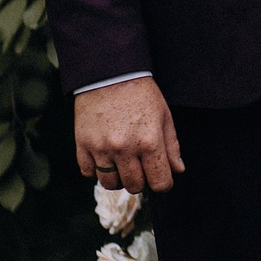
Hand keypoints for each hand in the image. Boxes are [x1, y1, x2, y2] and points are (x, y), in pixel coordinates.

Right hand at [75, 76, 184, 193]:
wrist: (109, 74)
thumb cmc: (141, 94)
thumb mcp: (164, 116)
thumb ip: (172, 146)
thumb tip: (177, 170)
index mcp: (149, 142)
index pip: (160, 183)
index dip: (163, 183)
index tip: (160, 176)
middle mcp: (124, 149)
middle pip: (134, 186)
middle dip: (141, 180)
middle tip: (140, 166)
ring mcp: (101, 148)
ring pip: (110, 184)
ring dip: (118, 178)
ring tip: (122, 163)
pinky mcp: (82, 145)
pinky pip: (88, 173)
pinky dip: (96, 170)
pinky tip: (104, 156)